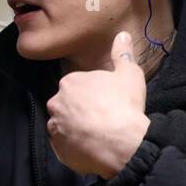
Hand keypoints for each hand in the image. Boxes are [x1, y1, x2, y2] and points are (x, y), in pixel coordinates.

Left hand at [46, 31, 149, 178]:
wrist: (121, 143)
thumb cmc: (124, 106)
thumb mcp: (129, 74)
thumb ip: (123, 53)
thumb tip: (122, 34)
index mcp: (70, 82)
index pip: (77, 86)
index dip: (93, 95)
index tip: (106, 102)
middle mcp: (56, 103)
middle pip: (67, 106)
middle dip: (80, 111)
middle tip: (102, 119)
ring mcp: (55, 128)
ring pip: (64, 126)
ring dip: (76, 129)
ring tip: (97, 136)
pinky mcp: (58, 150)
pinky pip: (65, 147)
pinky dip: (75, 147)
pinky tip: (91, 148)